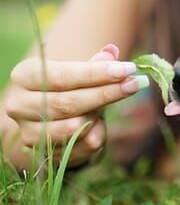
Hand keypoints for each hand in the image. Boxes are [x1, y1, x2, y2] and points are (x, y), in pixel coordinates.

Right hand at [5, 44, 147, 166]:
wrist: (52, 119)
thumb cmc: (69, 87)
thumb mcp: (80, 71)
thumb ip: (95, 63)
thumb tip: (112, 51)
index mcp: (24, 76)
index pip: (61, 76)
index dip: (96, 74)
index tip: (128, 69)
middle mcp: (19, 105)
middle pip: (68, 102)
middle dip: (106, 93)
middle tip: (135, 83)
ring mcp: (29, 132)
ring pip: (75, 126)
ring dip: (99, 115)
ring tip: (107, 105)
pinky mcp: (45, 153)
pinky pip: (84, 144)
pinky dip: (98, 132)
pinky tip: (98, 123)